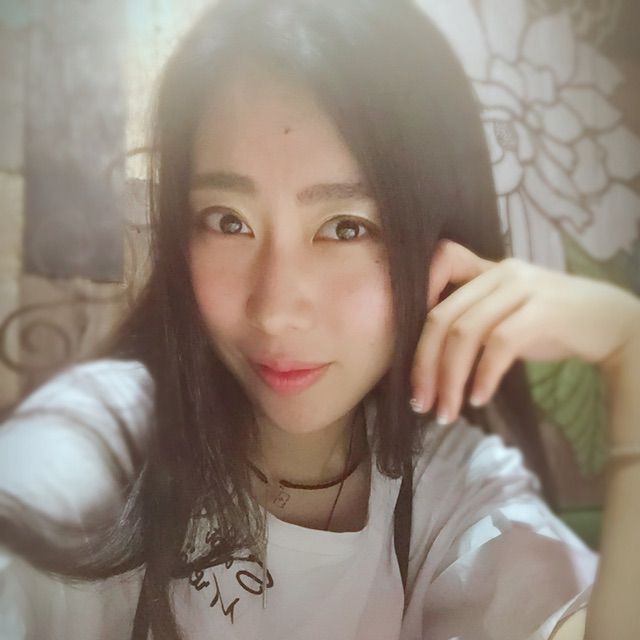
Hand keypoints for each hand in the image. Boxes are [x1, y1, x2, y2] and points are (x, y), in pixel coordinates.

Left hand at [410, 239, 639, 424]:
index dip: (414, 307)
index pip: (438, 272)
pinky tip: (478, 399)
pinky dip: (483, 377)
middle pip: (442, 318)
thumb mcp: (506, 312)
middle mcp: (500, 272)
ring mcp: (522, 289)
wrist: (613, 324)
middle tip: (420, 402)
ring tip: (446, 412)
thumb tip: (428, 358)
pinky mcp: (542, 312)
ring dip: (449, 379)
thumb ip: (473, 320)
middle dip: (424, 365)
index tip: (409, 357)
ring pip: (465, 334)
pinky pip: (499, 345)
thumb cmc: (552, 323)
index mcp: (485, 270)